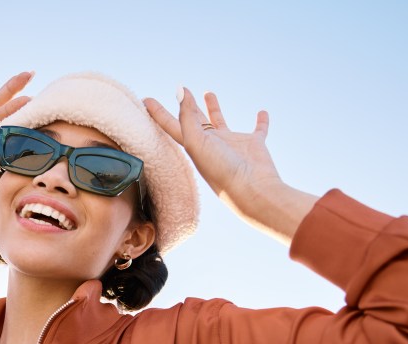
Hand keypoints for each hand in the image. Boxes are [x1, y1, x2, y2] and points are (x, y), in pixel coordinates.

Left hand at [144, 88, 316, 242]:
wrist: (251, 189)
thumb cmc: (221, 170)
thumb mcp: (197, 141)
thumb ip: (187, 116)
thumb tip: (180, 90)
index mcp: (194, 146)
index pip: (172, 126)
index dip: (158, 113)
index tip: (145, 100)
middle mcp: (211, 145)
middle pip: (195, 121)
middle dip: (187, 107)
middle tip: (182, 90)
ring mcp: (232, 145)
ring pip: (220, 122)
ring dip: (214, 108)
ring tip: (208, 92)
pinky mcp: (253, 145)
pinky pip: (258, 129)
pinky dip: (261, 121)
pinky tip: (262, 112)